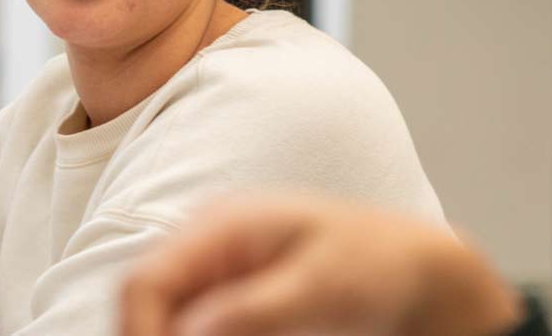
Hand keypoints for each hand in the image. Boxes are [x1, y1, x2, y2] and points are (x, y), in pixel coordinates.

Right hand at [120, 195, 522, 335]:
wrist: (410, 270)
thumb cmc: (376, 263)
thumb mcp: (320, 288)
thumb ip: (253, 309)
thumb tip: (188, 332)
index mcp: (221, 225)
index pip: (146, 279)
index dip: (141, 331)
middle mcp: (205, 245)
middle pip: (145, 302)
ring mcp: (212, 272)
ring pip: (164, 318)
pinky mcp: (226, 299)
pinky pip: (190, 326)